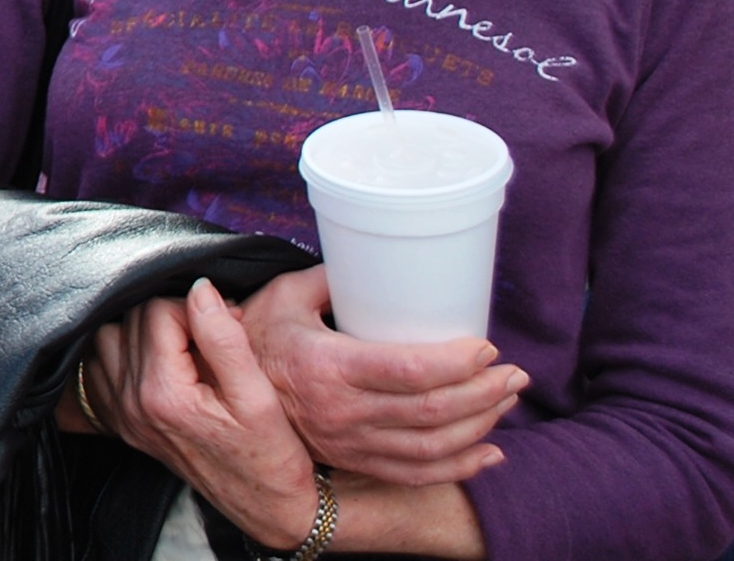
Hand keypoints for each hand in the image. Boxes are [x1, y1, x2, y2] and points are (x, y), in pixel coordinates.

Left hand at [85, 280, 329, 552]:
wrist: (267, 507)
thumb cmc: (271, 455)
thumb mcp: (256, 395)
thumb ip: (223, 338)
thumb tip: (200, 288)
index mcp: (164, 393)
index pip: (158, 311)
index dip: (197, 307)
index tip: (229, 323)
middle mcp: (132, 403)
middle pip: (132, 320)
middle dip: (173, 316)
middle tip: (211, 334)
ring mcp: (122, 416)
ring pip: (109, 338)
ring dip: (143, 331)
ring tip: (183, 345)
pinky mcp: (122, 425)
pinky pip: (99, 371)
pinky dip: (121, 356)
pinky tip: (157, 362)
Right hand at [238, 268, 518, 484]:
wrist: (220, 391)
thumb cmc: (256, 335)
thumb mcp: (285, 295)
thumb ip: (333, 276)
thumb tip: (375, 258)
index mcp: (328, 367)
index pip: (409, 372)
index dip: (457, 363)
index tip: (485, 346)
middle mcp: (342, 413)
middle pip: (432, 413)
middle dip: (485, 394)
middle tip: (513, 373)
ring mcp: (350, 443)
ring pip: (433, 447)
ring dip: (481, 426)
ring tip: (507, 401)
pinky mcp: (353, 461)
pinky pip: (417, 475)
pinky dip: (461, 468)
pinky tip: (490, 454)